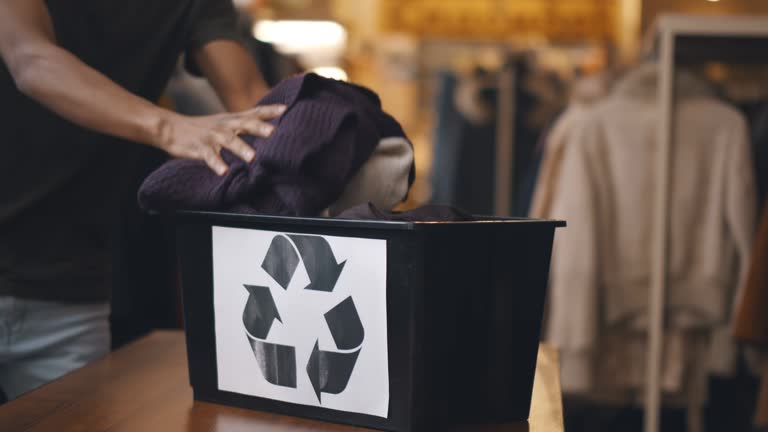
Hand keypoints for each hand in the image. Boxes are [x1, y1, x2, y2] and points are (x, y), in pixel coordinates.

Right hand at [156, 104, 285, 174]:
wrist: (170, 127)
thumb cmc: (202, 128)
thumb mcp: (225, 122)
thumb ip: (243, 124)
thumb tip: (267, 128)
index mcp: (232, 119)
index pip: (254, 111)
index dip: (269, 110)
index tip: (285, 108)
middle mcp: (225, 125)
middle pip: (244, 123)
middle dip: (259, 127)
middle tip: (273, 132)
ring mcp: (212, 136)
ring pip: (229, 140)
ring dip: (241, 148)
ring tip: (252, 158)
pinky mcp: (200, 147)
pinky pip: (209, 156)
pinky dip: (216, 163)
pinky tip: (223, 171)